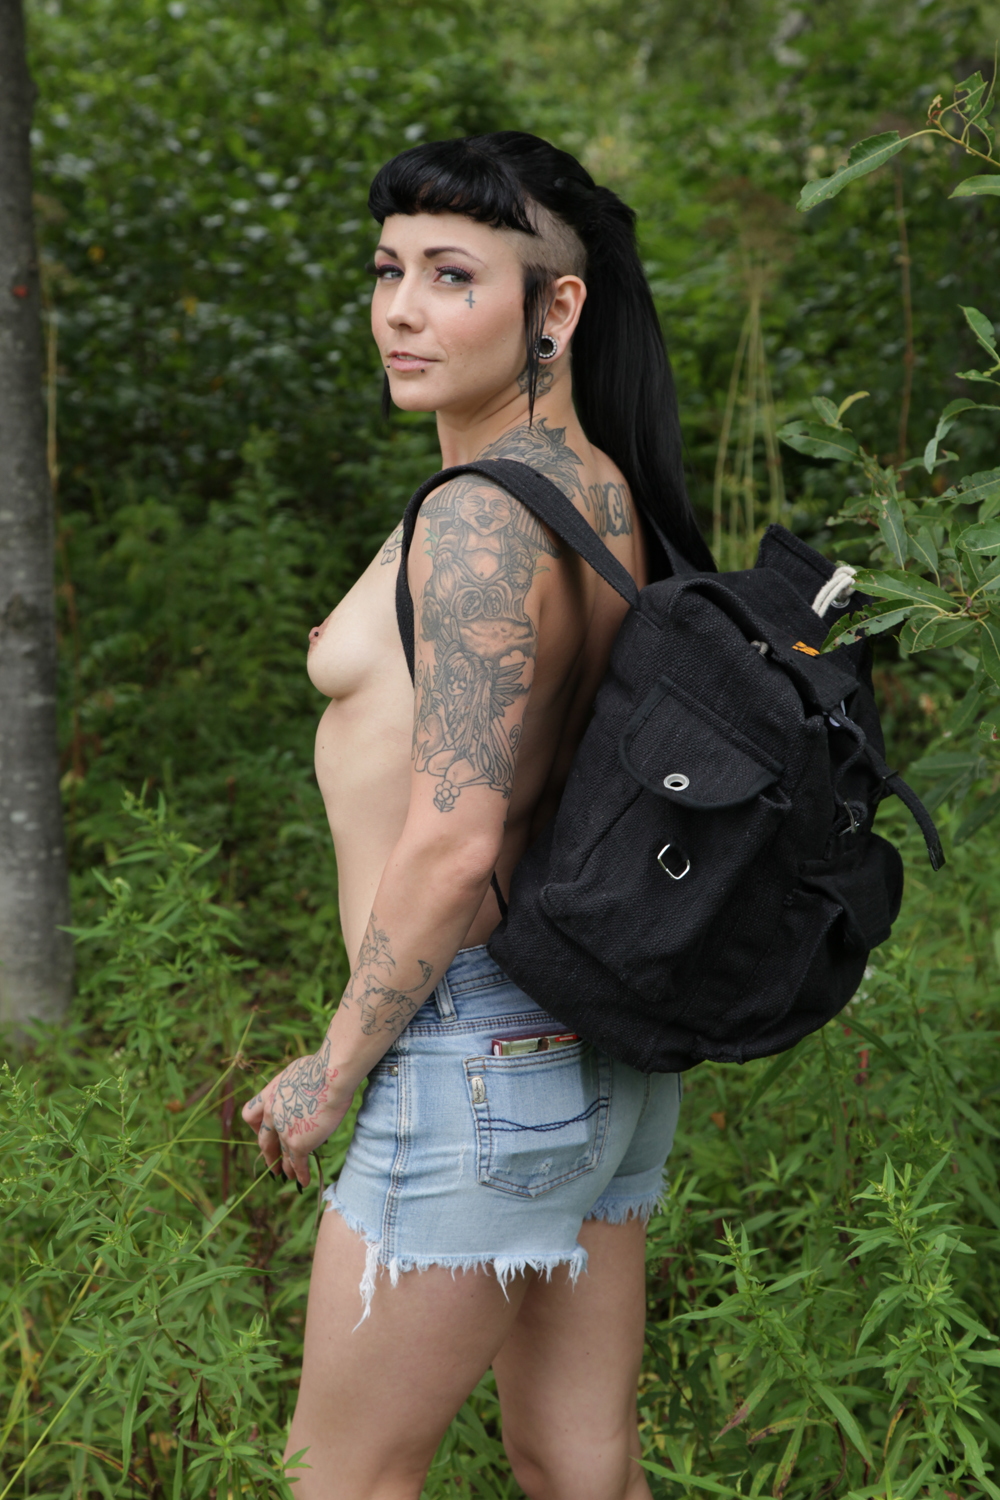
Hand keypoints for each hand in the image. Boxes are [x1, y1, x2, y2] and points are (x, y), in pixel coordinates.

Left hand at [241, 1037, 351, 1189]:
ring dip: (284, 1168)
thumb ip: (296, 1084)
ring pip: (280, 1155)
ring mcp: (283, 1129)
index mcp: (271, 1093)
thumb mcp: (300, 1071)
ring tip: (288, 1177)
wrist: (330, 1074)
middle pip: (263, 1140)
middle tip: (272, 1165)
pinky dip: (300, 1174)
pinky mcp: (298, 1142)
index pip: (251, 1114)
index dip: (257, 1126)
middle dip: (268, 1155)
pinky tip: (304, 1181)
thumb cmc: (323, 1066)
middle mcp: (272, 1112)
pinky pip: (296, 1163)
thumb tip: (307, 1085)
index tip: (264, 1132)